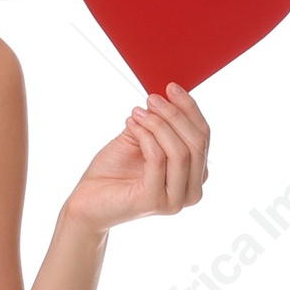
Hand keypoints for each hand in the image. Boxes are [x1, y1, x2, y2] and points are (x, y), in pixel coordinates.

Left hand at [62, 82, 209, 234]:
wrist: (87, 201)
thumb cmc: (113, 172)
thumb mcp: (141, 139)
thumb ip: (160, 124)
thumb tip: (169, 96)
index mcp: (194, 177)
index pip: (202, 137)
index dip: (189, 109)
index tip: (171, 87)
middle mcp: (190, 192)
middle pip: (196, 143)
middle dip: (174, 114)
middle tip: (153, 98)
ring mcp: (174, 201)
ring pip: (180, 151)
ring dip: (158, 124)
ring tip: (138, 112)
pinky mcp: (154, 202)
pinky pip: (157, 159)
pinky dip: (145, 136)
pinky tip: (131, 125)